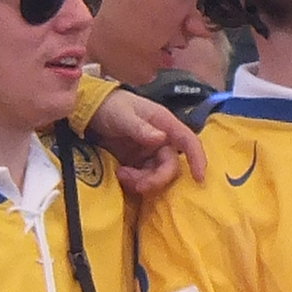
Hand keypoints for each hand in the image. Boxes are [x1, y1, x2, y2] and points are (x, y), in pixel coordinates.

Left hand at [86, 86, 203, 196]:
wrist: (92, 111)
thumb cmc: (112, 106)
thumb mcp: (123, 115)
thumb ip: (140, 127)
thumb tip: (161, 138)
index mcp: (165, 124)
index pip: (188, 141)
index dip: (197, 159)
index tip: (199, 178)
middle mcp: (162, 140)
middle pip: (171, 166)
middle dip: (157, 179)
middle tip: (139, 185)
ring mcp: (150, 153)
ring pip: (157, 175)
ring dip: (143, 181)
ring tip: (122, 175)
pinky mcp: (138, 162)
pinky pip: (143, 177)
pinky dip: (134, 181)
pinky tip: (120, 174)